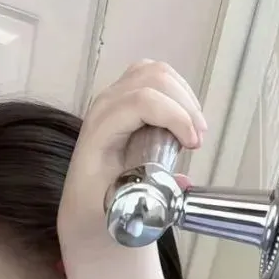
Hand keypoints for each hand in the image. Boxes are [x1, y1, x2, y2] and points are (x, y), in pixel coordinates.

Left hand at [57, 60, 206, 255]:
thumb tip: (183, 182)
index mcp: (97, 133)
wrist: (81, 203)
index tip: (193, 144)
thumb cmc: (97, 205)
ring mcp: (111, 98)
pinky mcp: (122, 96)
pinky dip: (177, 91)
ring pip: (156, 72)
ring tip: (195, 128)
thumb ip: (150, 194)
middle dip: (184, 106)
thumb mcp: (120, 205)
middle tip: (198, 139)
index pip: (140, 102)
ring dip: (183, 96)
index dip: (175, 117)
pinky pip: (154, 76)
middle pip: (152, 80)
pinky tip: (185, 117)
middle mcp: (102, 108)